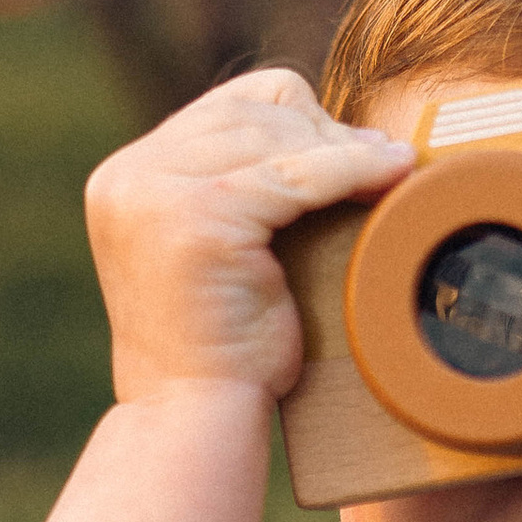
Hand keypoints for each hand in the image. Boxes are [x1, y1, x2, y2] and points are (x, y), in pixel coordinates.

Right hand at [83, 71, 411, 405]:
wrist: (195, 416)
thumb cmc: (224, 345)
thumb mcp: (223, 247)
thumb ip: (245, 185)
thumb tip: (341, 129)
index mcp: (127, 175)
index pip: (229, 105)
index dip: (298, 121)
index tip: (351, 156)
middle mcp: (129, 175)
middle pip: (253, 111)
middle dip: (324, 135)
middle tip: (383, 165)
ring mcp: (155, 192)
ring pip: (278, 136)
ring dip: (344, 151)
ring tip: (391, 173)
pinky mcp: (197, 218)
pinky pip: (298, 174)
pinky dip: (353, 170)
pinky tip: (394, 176)